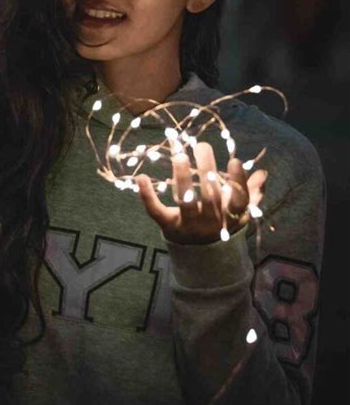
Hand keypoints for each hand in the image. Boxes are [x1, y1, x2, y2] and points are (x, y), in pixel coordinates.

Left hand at [135, 141, 266, 244]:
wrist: (202, 259)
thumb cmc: (221, 225)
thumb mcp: (238, 213)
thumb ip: (250, 193)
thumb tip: (263, 173)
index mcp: (230, 217)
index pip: (238, 200)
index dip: (238, 182)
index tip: (234, 160)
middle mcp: (210, 222)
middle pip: (209, 195)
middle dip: (206, 169)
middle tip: (202, 146)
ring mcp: (189, 225)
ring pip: (185, 200)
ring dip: (182, 177)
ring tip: (180, 155)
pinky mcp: (168, 226)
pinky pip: (156, 211)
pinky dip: (147, 195)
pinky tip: (141, 177)